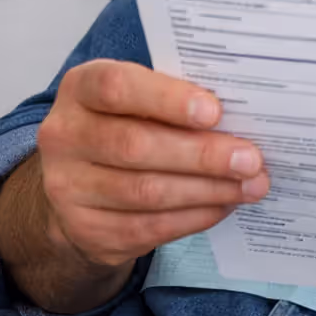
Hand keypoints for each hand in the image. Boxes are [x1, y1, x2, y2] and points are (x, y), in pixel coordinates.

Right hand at [33, 59, 268, 267]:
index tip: (215, 112)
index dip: (167, 99)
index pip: (117, 87)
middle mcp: (64, 135)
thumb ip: (178, 98)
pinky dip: (194, 217)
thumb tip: (243, 116)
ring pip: (145, 191)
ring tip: (250, 184)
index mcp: (81, 88)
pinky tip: (224, 205)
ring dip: (207, 189)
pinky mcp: (85, 229)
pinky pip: (146, 227)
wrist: (82, 183)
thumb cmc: (128, 124)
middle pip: (135, 145)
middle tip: (251, 159)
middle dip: (202, 154)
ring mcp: (67, 187)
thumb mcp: (142, 98)